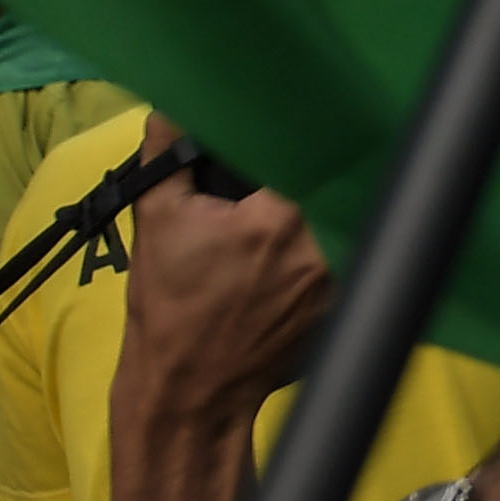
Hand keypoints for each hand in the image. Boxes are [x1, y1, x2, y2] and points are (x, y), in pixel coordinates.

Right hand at [116, 146, 332, 428]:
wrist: (188, 390)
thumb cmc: (169, 308)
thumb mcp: (157, 223)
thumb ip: (166, 158)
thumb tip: (170, 110)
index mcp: (279, 218)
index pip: (300, 154)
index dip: (288, 142)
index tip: (277, 137)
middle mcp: (321, 246)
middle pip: (322, 189)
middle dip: (300, 180)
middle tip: (273, 182)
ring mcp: (338, 281)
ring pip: (335, 224)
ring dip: (314, 217)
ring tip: (279, 224)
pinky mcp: (341, 308)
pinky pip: (343, 263)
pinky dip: (321, 255)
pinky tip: (290, 264)